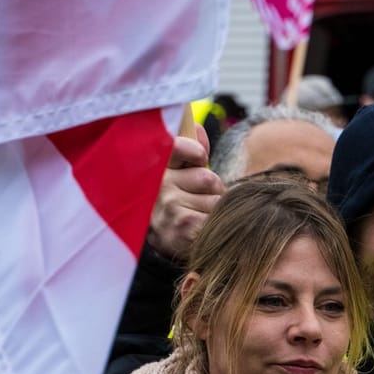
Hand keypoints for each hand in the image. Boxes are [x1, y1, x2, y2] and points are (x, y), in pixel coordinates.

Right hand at [147, 128, 222, 261]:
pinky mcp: (184, 226)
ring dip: (214, 211)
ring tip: (197, 218)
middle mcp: (160, 185)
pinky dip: (214, 226)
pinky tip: (199, 231)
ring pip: (216, 200)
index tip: (200, 159)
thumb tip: (199, 128)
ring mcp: (171, 205)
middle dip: (212, 193)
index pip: (178, 147)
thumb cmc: (171, 205)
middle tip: (196, 204)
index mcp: (157, 168)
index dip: (195, 152)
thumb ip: (189, 153)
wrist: (157, 245)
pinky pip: (216, 218)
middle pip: (209, 179)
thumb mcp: (175, 177)